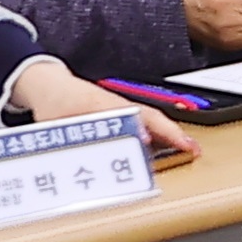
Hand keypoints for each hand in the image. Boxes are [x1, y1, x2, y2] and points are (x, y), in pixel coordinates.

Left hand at [3, 54, 195, 154]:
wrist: (49, 85)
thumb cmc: (53, 104)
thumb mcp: (55, 125)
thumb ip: (71, 139)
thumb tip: (88, 156)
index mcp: (100, 104)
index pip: (129, 117)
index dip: (146, 131)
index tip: (158, 143)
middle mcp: (116, 104)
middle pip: (150, 116)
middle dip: (173, 133)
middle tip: (192, 149)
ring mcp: (122, 106)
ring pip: (152, 117)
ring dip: (171, 133)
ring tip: (189, 148)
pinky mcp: (123, 111)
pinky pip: (148, 119)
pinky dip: (162, 131)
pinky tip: (171, 144)